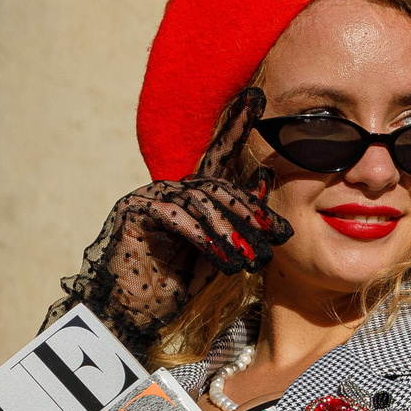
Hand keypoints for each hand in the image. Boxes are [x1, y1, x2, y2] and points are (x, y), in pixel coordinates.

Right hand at [53, 88, 294, 347]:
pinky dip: (205, 238)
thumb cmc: (176, 285)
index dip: (237, 124)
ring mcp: (148, 197)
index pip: (219, 155)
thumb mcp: (222, 251)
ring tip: (252, 260)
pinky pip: (176, 215)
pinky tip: (226, 261)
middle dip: (251, 210)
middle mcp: (168, 189)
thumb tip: (266, 177)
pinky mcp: (132, 212)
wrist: (133, 314)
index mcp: (190, 195)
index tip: (257, 96)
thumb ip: (240, 219)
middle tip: (277, 235)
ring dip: (233, 231)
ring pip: (201, 200)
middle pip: (217, 184)